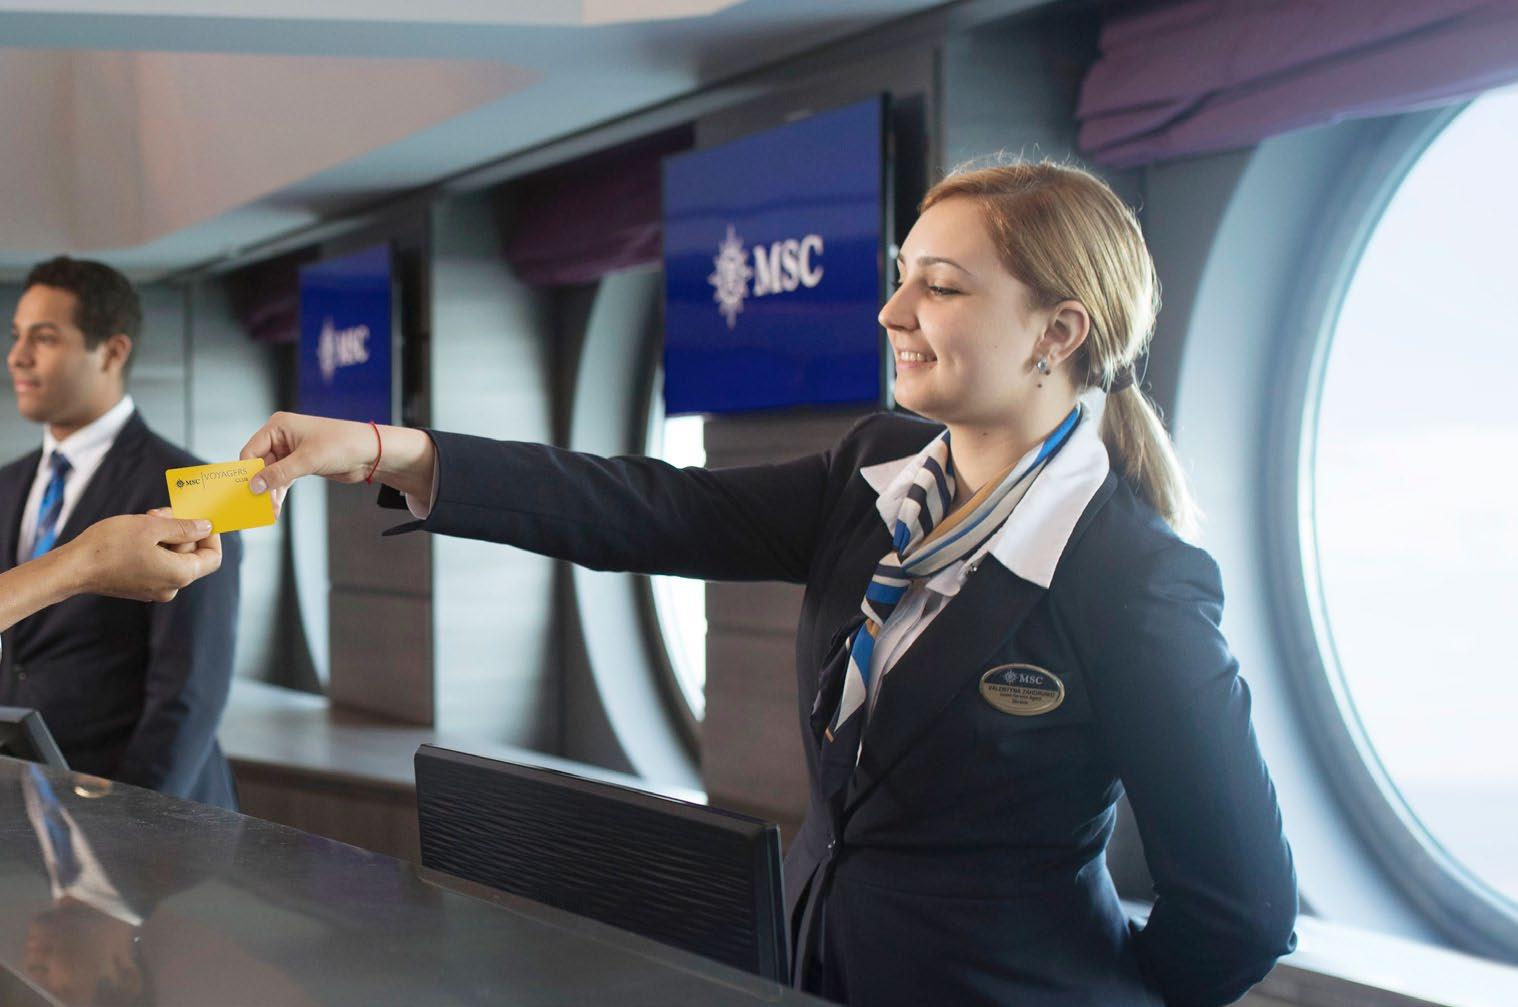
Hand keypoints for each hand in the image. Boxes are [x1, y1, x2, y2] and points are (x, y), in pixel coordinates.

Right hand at [62, 514, 221, 602]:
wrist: (73, 568)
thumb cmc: (111, 545)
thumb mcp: (153, 527)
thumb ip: (185, 527)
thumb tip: (207, 527)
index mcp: (180, 575)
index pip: (212, 557)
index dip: (212, 536)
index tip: (202, 517)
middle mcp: (171, 588)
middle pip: (191, 554)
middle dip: (181, 529)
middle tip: (163, 511)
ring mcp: (154, 589)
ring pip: (172, 555)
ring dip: (165, 533)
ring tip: (147, 517)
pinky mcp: (139, 586)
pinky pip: (156, 563)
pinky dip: (153, 545)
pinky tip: (138, 531)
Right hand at [240, 411, 435, 512]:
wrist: (370, 453)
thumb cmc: (342, 444)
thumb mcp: (307, 460)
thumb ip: (278, 473)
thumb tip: (254, 486)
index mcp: (278, 426)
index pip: (251, 450)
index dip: (247, 472)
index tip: (245, 492)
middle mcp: (282, 436)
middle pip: (259, 464)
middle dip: (258, 485)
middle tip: (257, 505)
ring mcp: (290, 451)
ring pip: (270, 474)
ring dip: (269, 491)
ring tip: (269, 510)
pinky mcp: (300, 464)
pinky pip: (282, 479)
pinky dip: (278, 491)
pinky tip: (276, 506)